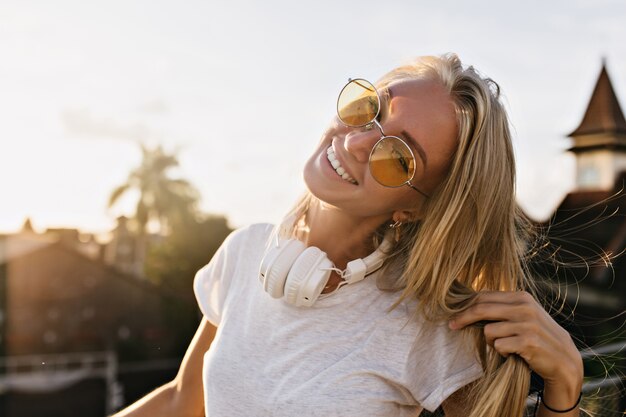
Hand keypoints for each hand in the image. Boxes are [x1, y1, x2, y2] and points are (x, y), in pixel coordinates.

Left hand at [448, 291, 582, 388]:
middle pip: (481, 308)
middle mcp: (524, 307)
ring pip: (488, 331)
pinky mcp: (527, 341)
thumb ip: (502, 308)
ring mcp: (527, 324)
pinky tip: (513, 354)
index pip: (484, 296)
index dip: (465, 306)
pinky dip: (501, 352)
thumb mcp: (523, 316)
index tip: (453, 315)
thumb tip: (469, 304)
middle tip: (452, 326)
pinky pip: (498, 346)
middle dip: (462, 318)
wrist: (564, 360)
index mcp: (521, 297)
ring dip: (491, 342)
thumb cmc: (538, 337)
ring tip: (506, 346)